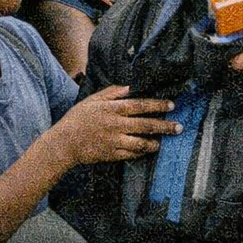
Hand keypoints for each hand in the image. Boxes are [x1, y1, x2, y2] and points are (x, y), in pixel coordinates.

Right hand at [47, 85, 178, 166]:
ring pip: (140, 143)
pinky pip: (130, 155)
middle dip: (164, 126)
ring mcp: (113, 141)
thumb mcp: (93, 100)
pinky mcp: (111, 155)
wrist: (63, 143)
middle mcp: (115, 125)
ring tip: (163, 141)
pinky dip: (141, 153)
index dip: (157, 105)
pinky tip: (147, 150)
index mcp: (112, 109)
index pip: (140, 105)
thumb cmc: (78, 118)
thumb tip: (131, 87)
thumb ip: (113, 92)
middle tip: (179, 127)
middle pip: (145, 125)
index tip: (171, 105)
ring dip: (154, 142)